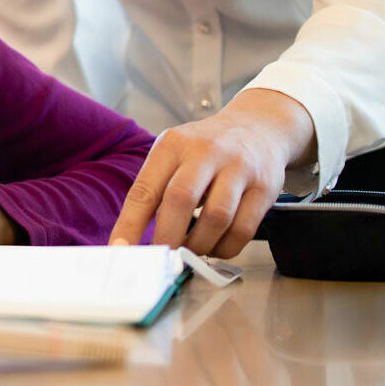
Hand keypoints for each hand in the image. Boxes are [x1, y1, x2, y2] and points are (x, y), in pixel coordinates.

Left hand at [109, 89, 314, 257]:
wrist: (257, 126)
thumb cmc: (206, 149)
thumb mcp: (175, 154)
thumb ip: (157, 190)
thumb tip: (134, 240)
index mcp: (173, 144)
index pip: (145, 188)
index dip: (130, 224)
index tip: (121, 250)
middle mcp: (205, 151)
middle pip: (180, 199)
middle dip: (168, 237)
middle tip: (163, 259)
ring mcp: (238, 167)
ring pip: (216, 217)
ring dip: (199, 245)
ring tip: (191, 252)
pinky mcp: (264, 187)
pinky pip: (244, 229)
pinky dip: (226, 248)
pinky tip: (216, 246)